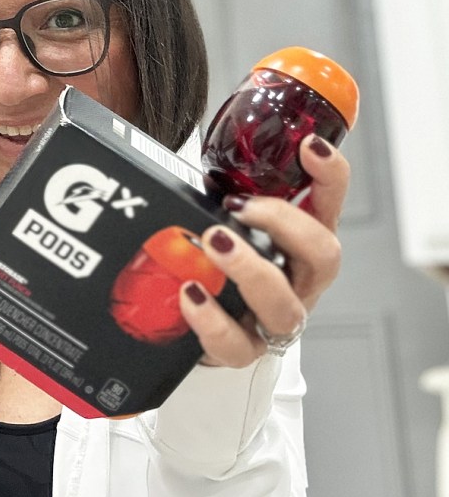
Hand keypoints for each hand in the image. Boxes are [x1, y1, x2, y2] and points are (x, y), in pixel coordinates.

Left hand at [179, 134, 349, 366]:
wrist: (201, 323)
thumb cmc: (218, 263)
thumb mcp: (224, 221)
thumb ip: (218, 194)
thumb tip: (166, 152)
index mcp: (301, 242)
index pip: (330, 202)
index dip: (330, 174)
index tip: (309, 146)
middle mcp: (299, 281)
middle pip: (323, 255)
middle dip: (285, 224)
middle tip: (242, 206)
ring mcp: (275, 319)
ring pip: (283, 305)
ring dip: (250, 269)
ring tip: (214, 242)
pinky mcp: (243, 350)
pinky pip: (235, 344)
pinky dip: (211, 319)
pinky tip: (190, 294)